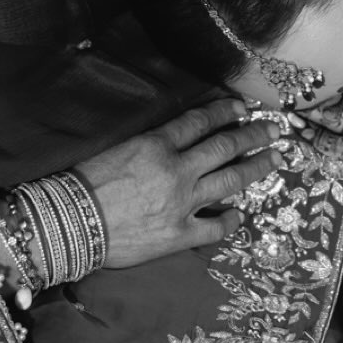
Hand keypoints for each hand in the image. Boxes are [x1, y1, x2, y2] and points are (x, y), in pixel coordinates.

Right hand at [75, 98, 290, 267]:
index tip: (242, 107)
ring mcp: (182, 204)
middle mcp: (176, 171)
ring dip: (256, 168)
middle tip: (275, 130)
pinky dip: (231, 219)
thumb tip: (173, 140)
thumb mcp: (115, 149)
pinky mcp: (179, 234)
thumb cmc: (82, 184)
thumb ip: (148, 144)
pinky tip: (240, 214)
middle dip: (254, 136)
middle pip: (225, 147)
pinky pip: (215, 227)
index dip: (224, 112)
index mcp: (157, 145)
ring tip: (275, 159)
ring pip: (231, 181)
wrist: (67, 224)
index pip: (200, 122)